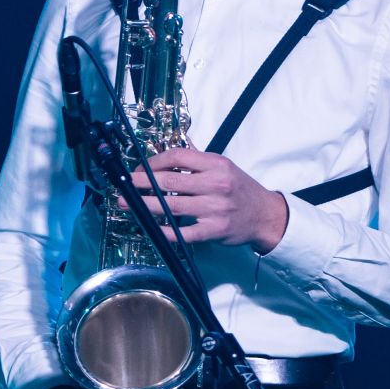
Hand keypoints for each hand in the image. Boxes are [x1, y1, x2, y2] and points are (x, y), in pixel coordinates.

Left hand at [130, 147, 288, 251]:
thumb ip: (197, 164)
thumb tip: (163, 162)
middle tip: (124, 185)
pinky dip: (165, 230)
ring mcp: (214, 208)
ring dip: (145, 206)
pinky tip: (151, 227)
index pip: (177, 156)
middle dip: (141, 183)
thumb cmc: (241, 190)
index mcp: (216, 164)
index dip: (154, 161)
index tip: (140, 168)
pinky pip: (183, 232)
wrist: (265, 215)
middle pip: (169, 180)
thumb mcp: (223, 168)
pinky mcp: (213, 230)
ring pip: (171, 206)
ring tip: (127, 205)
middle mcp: (215, 184)